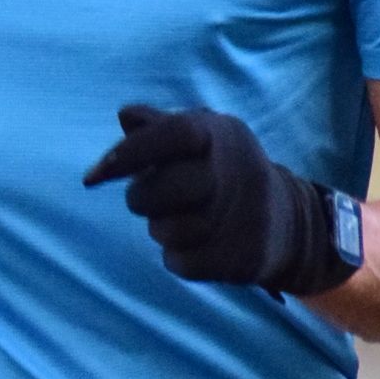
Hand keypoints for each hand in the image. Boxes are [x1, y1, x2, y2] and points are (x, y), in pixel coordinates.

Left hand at [82, 104, 356, 296]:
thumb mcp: (200, 136)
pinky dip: (180, 256)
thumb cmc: (223, 170)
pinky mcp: (243, 258)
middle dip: (141, 198)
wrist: (286, 221)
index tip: (93, 176)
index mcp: (221, 134)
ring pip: (166, 231)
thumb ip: (158, 126)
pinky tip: (200, 243)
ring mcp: (244, 217)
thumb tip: (124, 115)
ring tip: (185, 217)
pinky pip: (181, 263)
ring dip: (162, 228)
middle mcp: (236, 171)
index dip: (129, 152)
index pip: (172, 133)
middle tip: (149, 198)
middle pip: (157, 191)